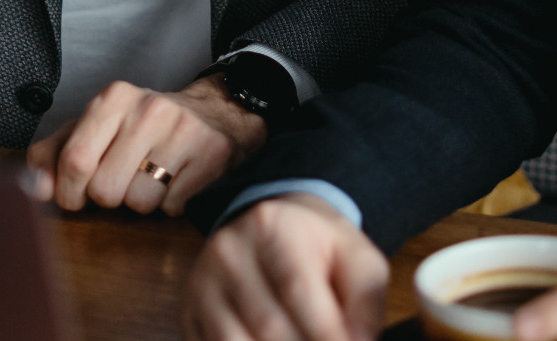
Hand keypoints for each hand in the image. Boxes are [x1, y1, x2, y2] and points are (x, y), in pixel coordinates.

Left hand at [26, 75, 267, 214]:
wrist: (212, 113)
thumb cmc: (142, 127)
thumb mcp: (93, 130)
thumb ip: (53, 156)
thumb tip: (36, 189)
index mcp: (113, 98)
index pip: (74, 160)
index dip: (70, 191)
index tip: (77, 194)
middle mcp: (148, 108)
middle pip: (105, 189)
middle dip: (109, 197)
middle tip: (123, 179)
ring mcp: (183, 130)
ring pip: (139, 203)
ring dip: (142, 202)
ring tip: (152, 177)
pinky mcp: (212, 153)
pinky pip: (173, 206)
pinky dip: (171, 203)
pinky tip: (176, 180)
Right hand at [182, 193, 386, 340]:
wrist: (273, 227)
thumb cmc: (318, 247)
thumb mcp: (357, 258)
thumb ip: (366, 301)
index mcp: (272, 226)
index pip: (297, 289)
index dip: (327, 333)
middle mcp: (228, 250)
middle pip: (267, 325)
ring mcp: (202, 281)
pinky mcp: (189, 310)